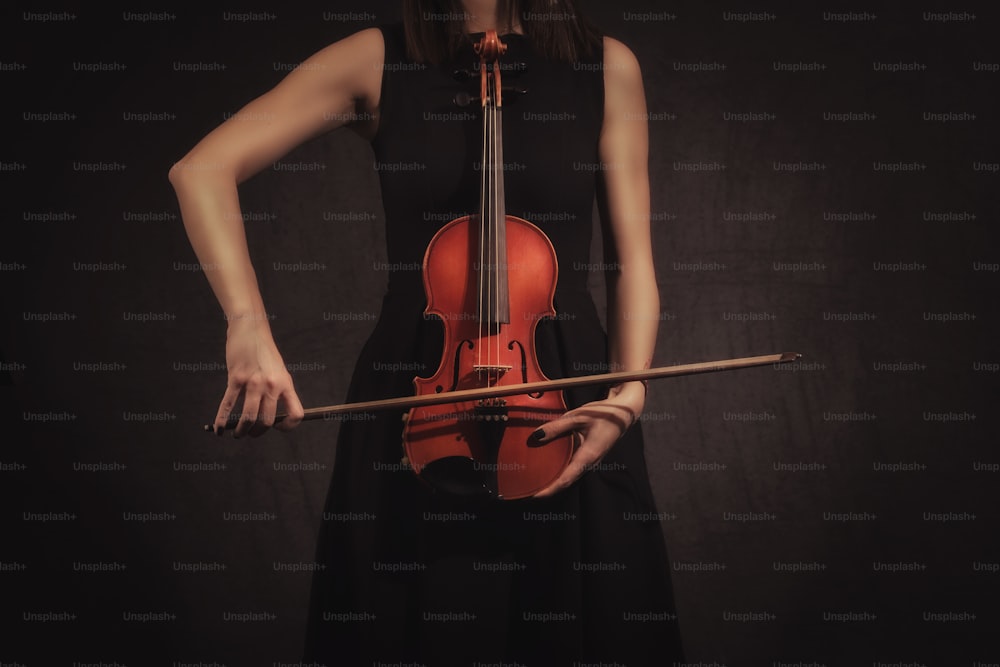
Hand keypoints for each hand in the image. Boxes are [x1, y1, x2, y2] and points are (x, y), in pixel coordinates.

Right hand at [213, 316, 304, 437]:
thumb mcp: (278, 370)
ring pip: (249, 417)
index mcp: (286, 384)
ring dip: (242, 431)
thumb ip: (276, 390)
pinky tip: (218, 429)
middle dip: (258, 432)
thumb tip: (269, 415)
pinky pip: (228, 405)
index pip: (296, 413)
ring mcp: (254, 382)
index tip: (278, 428)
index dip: (288, 426)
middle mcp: (272, 385)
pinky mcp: (236, 378)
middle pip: (268, 420)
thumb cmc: (264, 352)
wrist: (250, 329)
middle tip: (252, 434)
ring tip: (238, 434)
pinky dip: (221, 420)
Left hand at [531, 382, 644, 497]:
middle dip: (548, 488)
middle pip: (565, 482)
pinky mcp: (588, 456)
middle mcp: (589, 462)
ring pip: (569, 475)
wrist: (623, 414)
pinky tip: (547, 466)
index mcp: (588, 456)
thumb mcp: (577, 417)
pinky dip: (559, 470)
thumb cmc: (604, 415)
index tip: (535, 495)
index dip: (550, 489)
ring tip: (535, 482)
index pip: (566, 479)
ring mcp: (589, 460)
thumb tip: (536, 436)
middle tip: (528, 491)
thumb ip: (556, 427)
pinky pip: (571, 467)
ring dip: (553, 480)